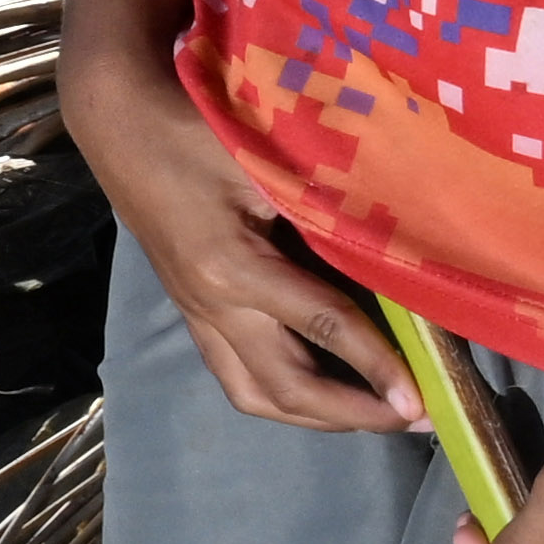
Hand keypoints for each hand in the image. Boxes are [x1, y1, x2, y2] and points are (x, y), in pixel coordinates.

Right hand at [66, 63, 404, 434]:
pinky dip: (288, 395)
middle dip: (354, 414)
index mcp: (232, 267)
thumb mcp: (268, 157)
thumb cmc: (196, 126)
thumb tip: (404, 248)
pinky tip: (326, 387)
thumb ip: (327, 204)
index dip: (379, 366)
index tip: (424, 402)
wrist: (119, 124)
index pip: (321, 326)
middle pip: (285, 389)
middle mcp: (212, 306)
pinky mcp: (194, 310)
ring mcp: (197, 313)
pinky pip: (239, 376)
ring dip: (318, 417)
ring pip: (254, 395)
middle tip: (414, 420)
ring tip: (375, 414)